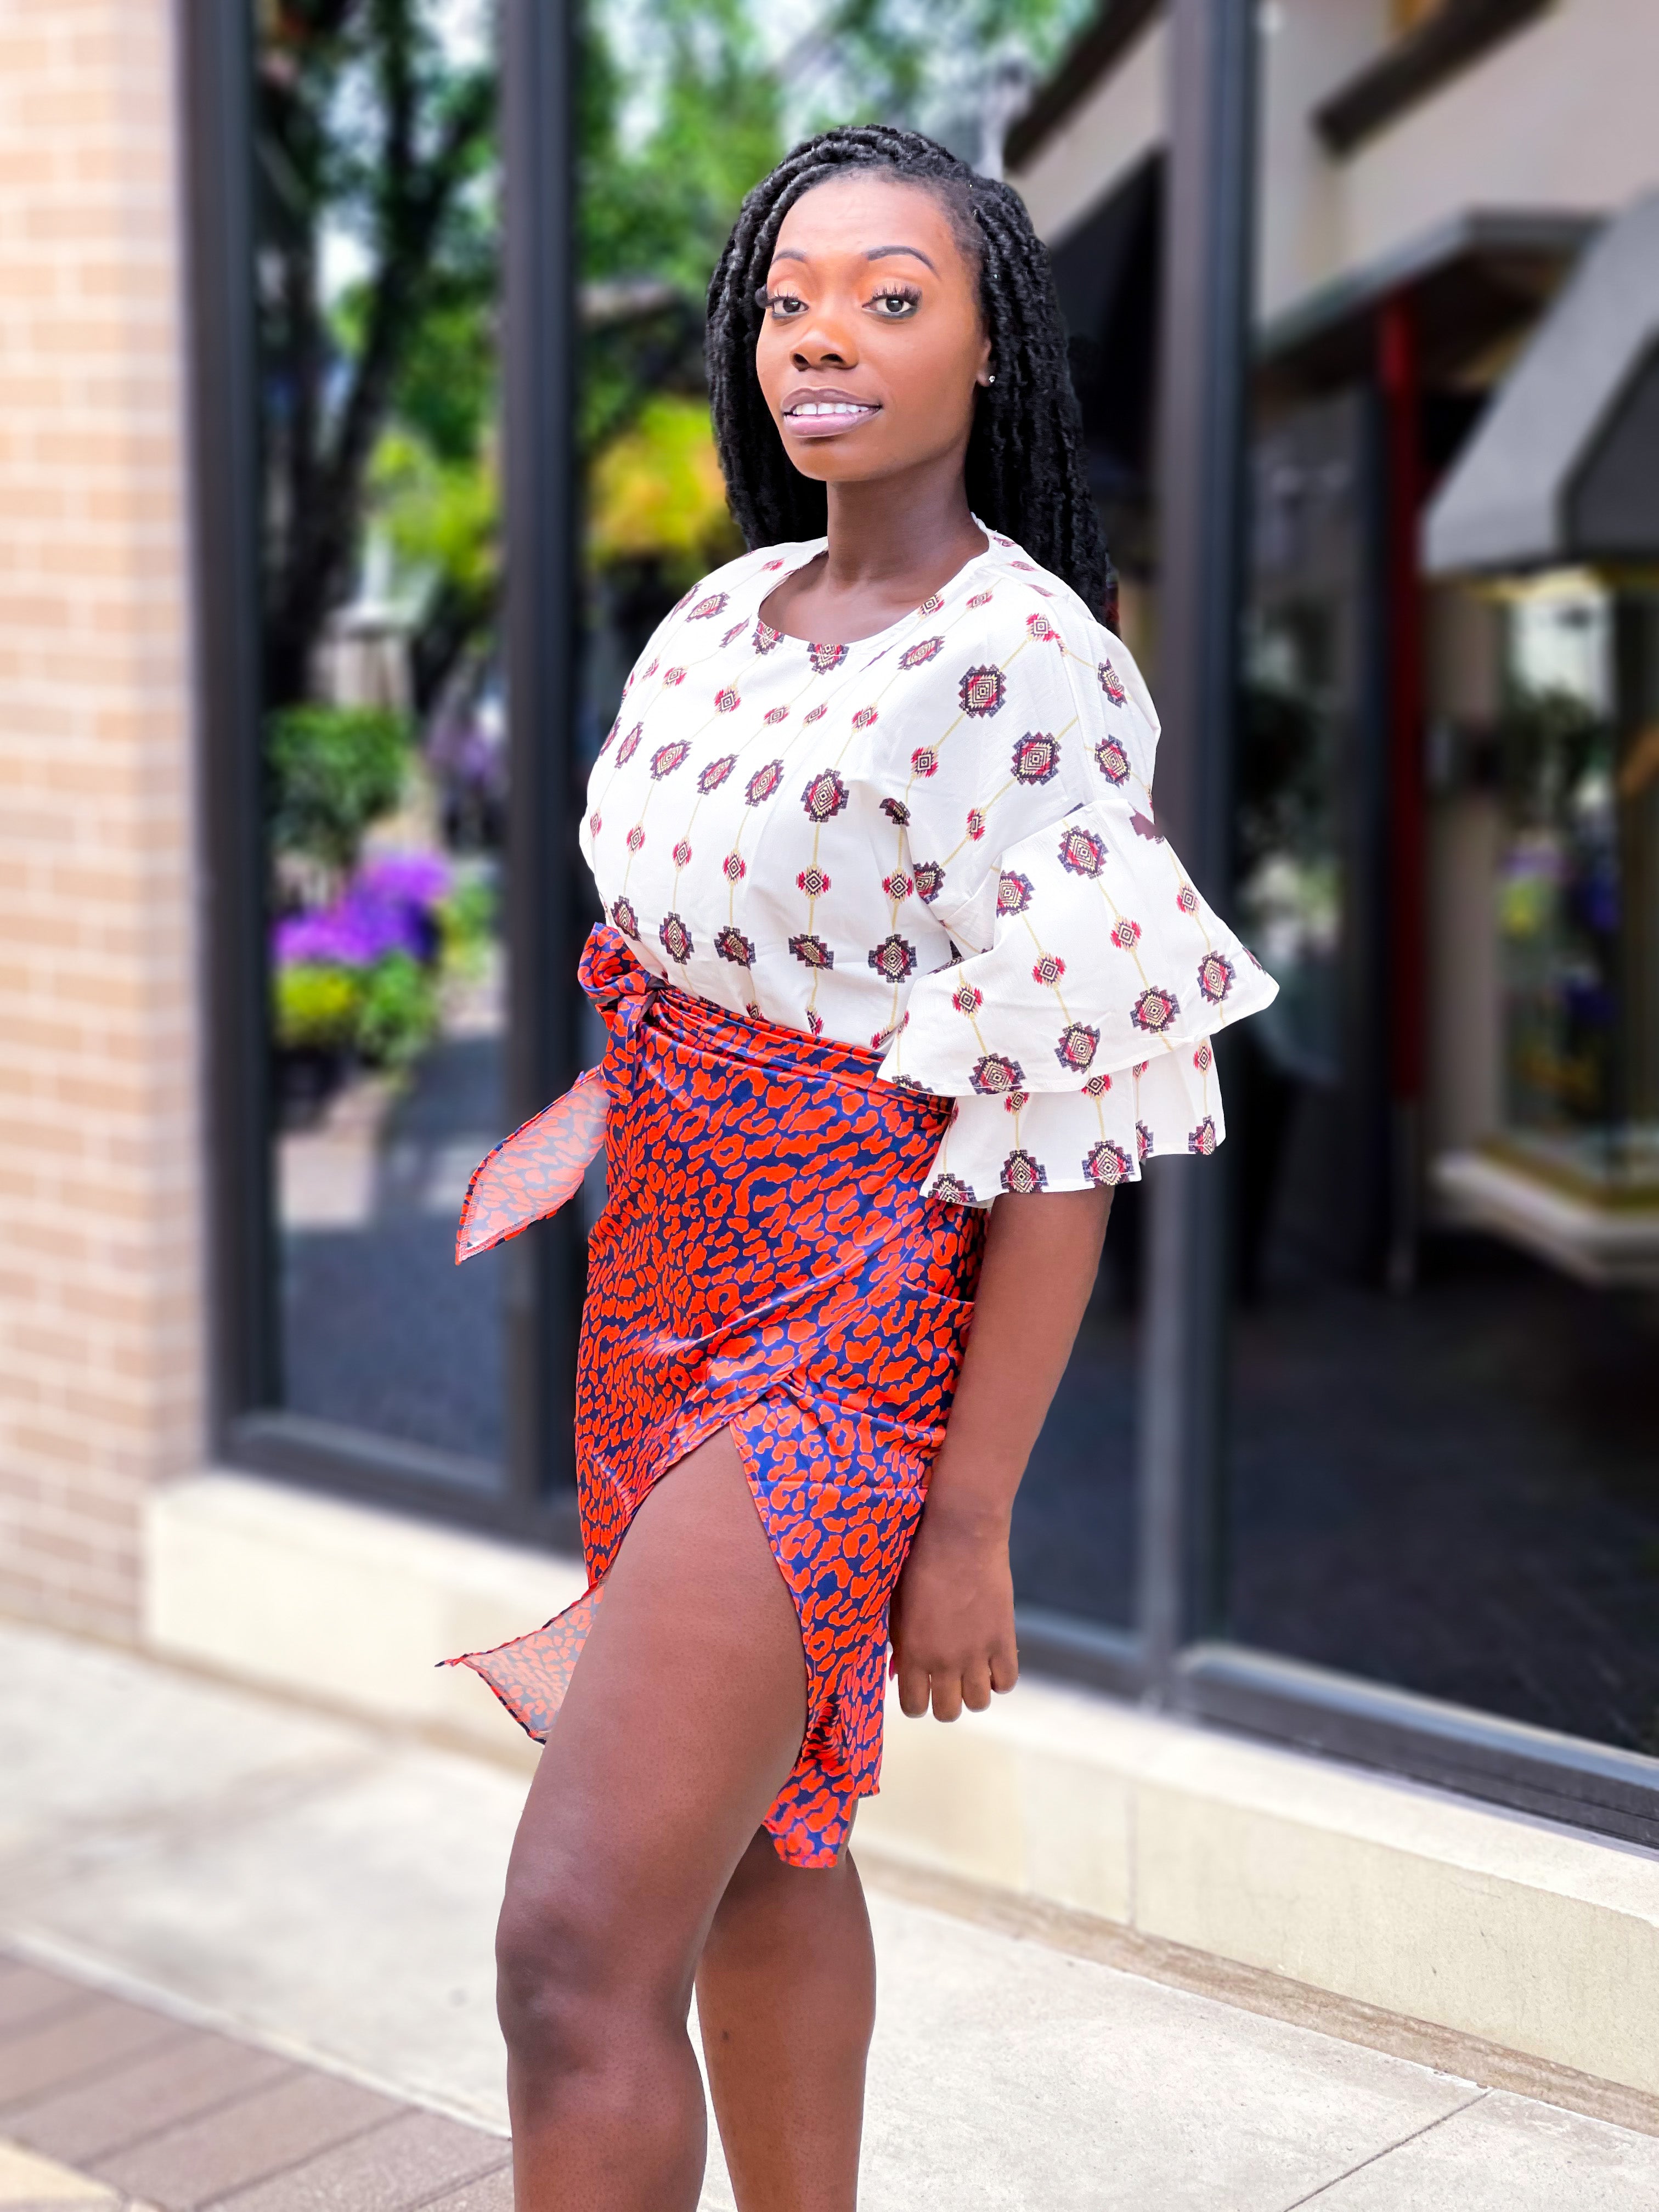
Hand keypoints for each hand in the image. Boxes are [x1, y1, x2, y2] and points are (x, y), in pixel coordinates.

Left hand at [889, 1497, 1017, 1721]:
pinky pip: (1006, 1682)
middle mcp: (945, 1661)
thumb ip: (899, 1642)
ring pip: (978, 1703)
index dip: (915, 1700)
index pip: (914, 1707)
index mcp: (914, 1652)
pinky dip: (999, 1676)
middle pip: (948, 1712)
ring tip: (969, 1668)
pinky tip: (990, 1658)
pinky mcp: (1004, 1640)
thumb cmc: (920, 1562)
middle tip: (944, 1678)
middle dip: (944, 1699)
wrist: (961, 1535)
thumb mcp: (898, 1604)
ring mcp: (977, 1653)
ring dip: (973, 1690)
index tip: (919, 1686)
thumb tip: (901, 1672)